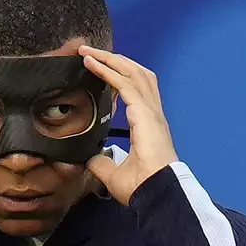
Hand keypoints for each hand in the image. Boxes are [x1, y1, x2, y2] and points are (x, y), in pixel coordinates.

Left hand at [79, 45, 178, 205]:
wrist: (156, 193)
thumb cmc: (142, 187)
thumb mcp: (114, 174)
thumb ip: (103, 162)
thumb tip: (91, 158)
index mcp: (147, 125)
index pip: (134, 90)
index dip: (118, 77)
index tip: (99, 69)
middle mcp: (151, 113)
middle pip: (135, 74)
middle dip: (114, 60)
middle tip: (90, 52)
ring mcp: (150, 111)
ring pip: (132, 72)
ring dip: (110, 59)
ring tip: (89, 52)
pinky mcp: (144, 113)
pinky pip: (124, 84)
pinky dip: (107, 70)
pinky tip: (92, 63)